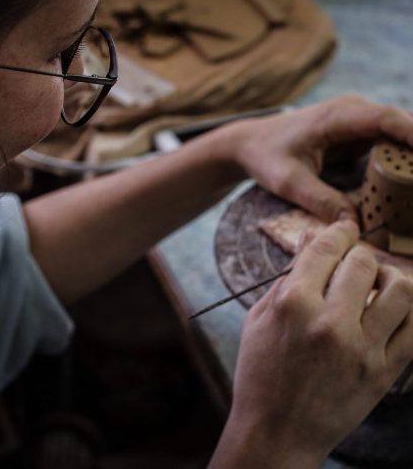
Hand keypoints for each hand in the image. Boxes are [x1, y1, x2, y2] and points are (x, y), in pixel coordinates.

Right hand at [213, 220, 412, 467]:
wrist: (277, 431)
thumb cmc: (260, 372)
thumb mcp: (258, 318)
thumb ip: (286, 277)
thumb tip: (309, 242)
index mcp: (292, 304)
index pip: (324, 249)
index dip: (337, 231)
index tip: (344, 226)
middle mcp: (330, 322)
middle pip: (363, 263)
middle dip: (357, 253)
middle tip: (352, 260)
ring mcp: (362, 348)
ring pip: (399, 290)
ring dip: (389, 277)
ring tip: (376, 283)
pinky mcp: (384, 372)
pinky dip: (408, 309)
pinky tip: (392, 308)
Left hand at [230, 95, 412, 221]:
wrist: (249, 143)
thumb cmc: (265, 156)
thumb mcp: (288, 182)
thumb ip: (322, 201)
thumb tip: (356, 226)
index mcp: (337, 117)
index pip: (388, 120)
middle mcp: (353, 112)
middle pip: (403, 126)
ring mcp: (358, 122)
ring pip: (400, 136)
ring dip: (412, 159)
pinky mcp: (358, 135)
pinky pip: (389, 145)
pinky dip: (402, 162)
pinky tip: (408, 186)